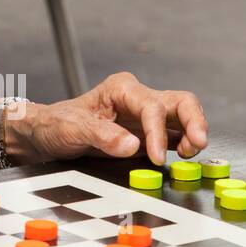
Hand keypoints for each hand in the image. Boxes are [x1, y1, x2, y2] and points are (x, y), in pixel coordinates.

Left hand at [11, 72, 207, 165]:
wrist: (46, 134)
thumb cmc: (56, 124)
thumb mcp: (72, 128)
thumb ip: (102, 135)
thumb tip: (133, 145)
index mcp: (121, 89)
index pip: (151, 107)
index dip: (157, 132)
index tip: (155, 156)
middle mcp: (138, 98)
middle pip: (180, 102)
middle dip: (194, 121)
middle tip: (199, 144)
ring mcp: (145, 116)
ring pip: (183, 117)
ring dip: (193, 134)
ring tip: (190, 154)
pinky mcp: (148, 134)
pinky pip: (175, 136)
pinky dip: (184, 145)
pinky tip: (183, 157)